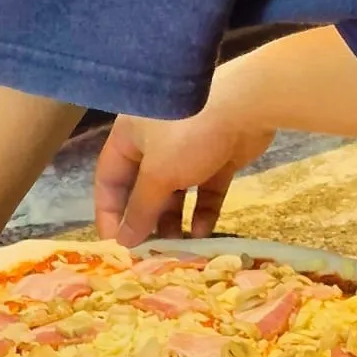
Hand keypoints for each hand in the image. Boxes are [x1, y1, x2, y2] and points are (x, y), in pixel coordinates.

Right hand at [94, 103, 273, 245]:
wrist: (246, 104)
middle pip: (143, 186)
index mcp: (130, 135)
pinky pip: (204, 188)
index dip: (109, 211)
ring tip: (178, 248)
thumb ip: (140, 208)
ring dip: (174, 219)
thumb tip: (123, 241)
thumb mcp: (158, 173)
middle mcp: (155, 140)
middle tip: (151, 252)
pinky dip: (202, 210)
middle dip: (147, 218)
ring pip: (175, 190)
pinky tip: (203, 232)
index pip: (109, 177)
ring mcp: (188, 147)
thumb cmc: (187, 133)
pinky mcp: (217, 155)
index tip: (116, 245)